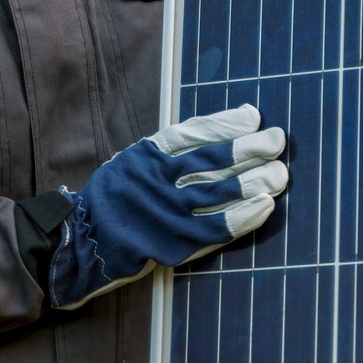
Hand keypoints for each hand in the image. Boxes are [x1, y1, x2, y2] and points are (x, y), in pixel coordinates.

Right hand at [47, 104, 287, 309]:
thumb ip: (169, 151)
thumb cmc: (115, 200)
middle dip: (249, 149)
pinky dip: (244, 217)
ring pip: (219, 193)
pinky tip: (266, 206)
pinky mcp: (173, 244)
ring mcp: (165, 214)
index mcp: (146, 156)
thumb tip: (220, 130)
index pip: (193, 133)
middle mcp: (156, 181)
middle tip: (277, 140)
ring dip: (254, 182)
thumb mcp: (133, 163)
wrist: (81, 246)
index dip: (226, 123)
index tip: (253, 116)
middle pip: (212, 161)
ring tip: (281, 173)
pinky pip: (216, 229)